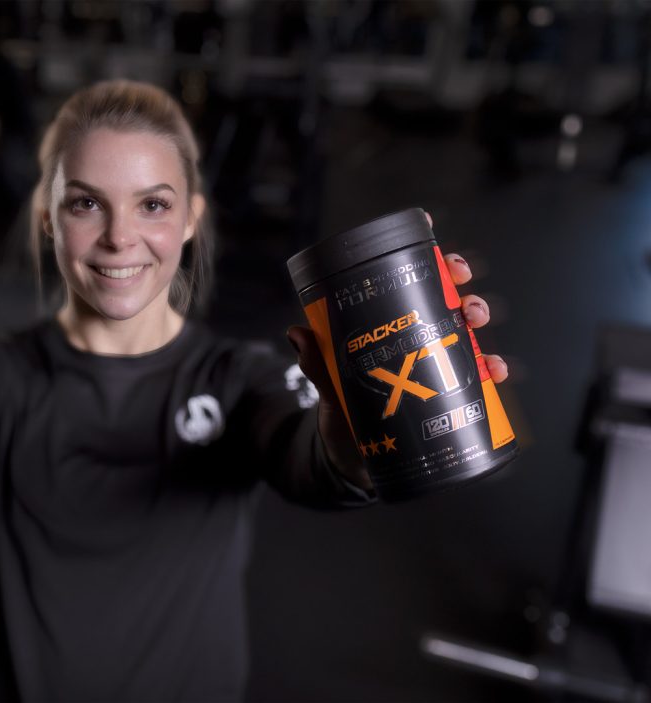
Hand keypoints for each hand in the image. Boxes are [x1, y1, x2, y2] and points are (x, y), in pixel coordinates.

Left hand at [286, 221, 508, 489]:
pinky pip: (477, 373)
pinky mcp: (449, 391)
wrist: (356, 460)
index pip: (401, 279)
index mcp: (384, 324)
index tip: (426, 229)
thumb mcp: (328, 386)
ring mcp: (433, 362)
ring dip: (476, 317)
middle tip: (460, 282)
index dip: (418, 252)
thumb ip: (315, 362)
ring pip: (463, 328)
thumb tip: (297, 333)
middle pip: (441, 296)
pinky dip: (491, 369)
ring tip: (474, 321)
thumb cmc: (343, 413)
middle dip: (457, 281)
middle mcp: (413, 336)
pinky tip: (495, 371)